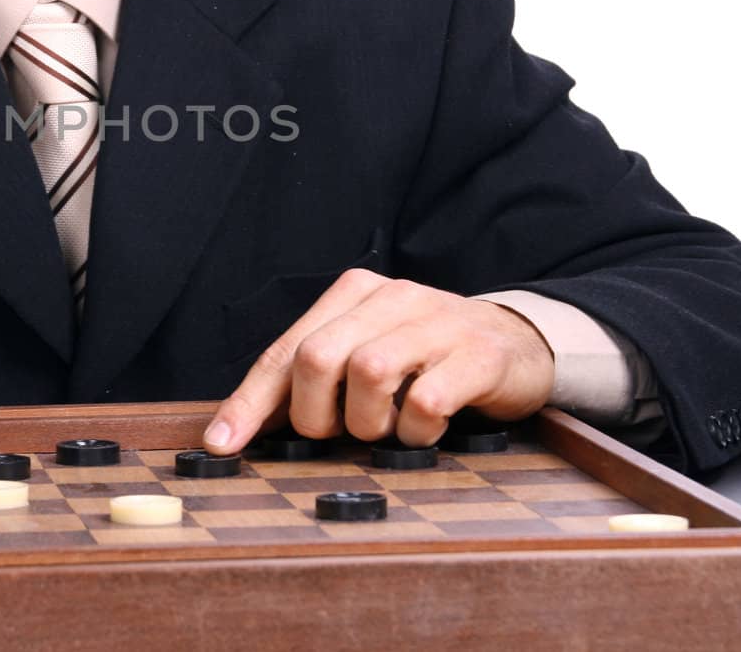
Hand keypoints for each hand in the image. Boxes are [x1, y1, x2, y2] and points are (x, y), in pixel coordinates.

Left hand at [202, 269, 554, 453]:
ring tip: (388, 427)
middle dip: (316, 415)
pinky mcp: (477, 355)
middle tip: (339, 433)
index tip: (222, 444)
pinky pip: (425, 400)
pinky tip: (425, 428)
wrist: (518, 342)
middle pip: (317, 359)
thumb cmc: (426, 356)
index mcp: (352, 295)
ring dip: (369, 423)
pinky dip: (416, 429)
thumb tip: (243, 425)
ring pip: (367, 374)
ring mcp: (436, 323)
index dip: (249, 402)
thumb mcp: (367, 352)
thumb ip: (312, 378)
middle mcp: (391, 298)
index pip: (285, 351)